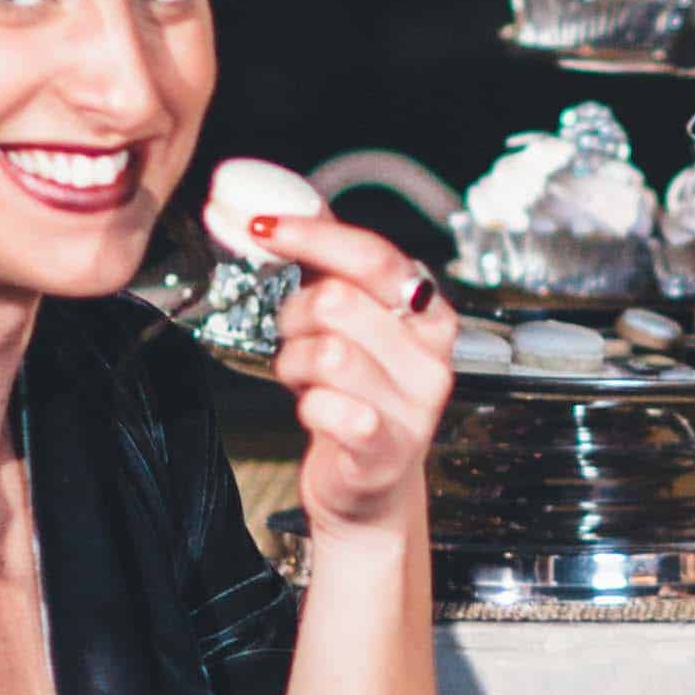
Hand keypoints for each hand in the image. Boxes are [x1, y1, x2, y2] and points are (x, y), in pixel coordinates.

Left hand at [247, 205, 455, 539]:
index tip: (262, 228)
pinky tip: (317, 412)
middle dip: (296, 316)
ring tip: (307, 379)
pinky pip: (328, 408)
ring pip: (326, 353)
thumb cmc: (359, 397)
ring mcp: (414, 405)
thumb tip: (284, 207)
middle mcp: (431, 356)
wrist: (370, 486)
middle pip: (339, 301)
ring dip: (296, 365)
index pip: (372, 256)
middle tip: (295, 335)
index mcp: (428, 312)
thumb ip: (330, 267)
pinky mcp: (386, 450)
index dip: (311, 236)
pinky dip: (308, 407)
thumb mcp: (355, 324)